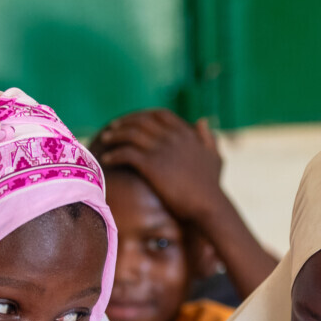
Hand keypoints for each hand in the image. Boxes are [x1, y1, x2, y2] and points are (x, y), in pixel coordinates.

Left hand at [89, 109, 225, 224]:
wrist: (207, 205)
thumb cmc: (211, 186)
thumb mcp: (215, 157)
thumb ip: (208, 138)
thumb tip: (202, 120)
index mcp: (185, 134)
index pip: (161, 115)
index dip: (144, 115)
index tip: (133, 120)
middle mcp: (172, 138)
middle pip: (142, 121)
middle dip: (125, 122)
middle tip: (113, 127)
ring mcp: (160, 150)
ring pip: (130, 134)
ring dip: (115, 135)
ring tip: (105, 139)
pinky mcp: (151, 166)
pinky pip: (126, 153)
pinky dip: (114, 154)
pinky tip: (107, 159)